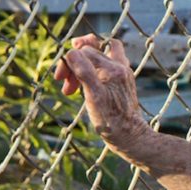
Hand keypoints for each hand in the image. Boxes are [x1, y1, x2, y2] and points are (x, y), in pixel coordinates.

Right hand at [54, 34, 147, 151]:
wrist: (131, 138)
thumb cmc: (111, 121)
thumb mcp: (93, 97)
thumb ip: (84, 72)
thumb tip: (72, 52)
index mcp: (113, 68)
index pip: (83, 52)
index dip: (68, 62)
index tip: (59, 79)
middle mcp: (120, 66)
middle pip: (90, 52)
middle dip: (73, 65)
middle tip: (65, 86)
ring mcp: (122, 73)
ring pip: (98, 56)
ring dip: (81, 67)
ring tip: (71, 88)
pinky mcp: (122, 81)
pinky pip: (106, 64)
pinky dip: (93, 70)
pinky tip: (86, 83)